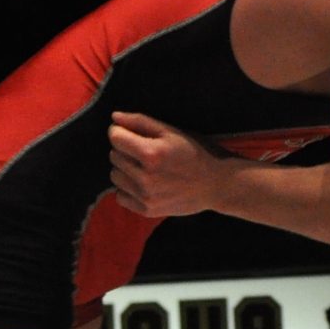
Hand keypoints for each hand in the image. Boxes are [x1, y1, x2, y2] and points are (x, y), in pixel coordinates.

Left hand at [110, 111, 226, 216]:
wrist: (216, 184)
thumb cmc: (195, 152)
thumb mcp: (172, 131)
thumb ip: (140, 122)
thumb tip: (114, 118)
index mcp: (151, 153)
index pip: (115, 137)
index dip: (121, 132)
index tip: (132, 133)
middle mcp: (145, 177)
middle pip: (114, 156)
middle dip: (125, 150)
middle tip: (145, 152)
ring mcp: (145, 196)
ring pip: (114, 176)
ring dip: (125, 169)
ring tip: (145, 168)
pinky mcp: (147, 210)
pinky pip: (120, 196)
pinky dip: (127, 189)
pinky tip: (144, 184)